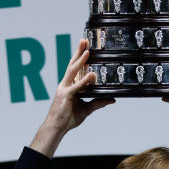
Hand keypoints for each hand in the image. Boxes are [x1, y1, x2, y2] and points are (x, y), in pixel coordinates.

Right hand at [28, 40, 113, 156]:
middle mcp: (66, 84)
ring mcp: (64, 89)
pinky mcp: (66, 96)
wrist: (57, 128)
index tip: (86, 46)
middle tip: (85, 40)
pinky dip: (84, 81)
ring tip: (87, 51)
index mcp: (69, 86)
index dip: (80, 56)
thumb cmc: (67, 118)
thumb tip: (112, 99)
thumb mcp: (87, 109)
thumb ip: (98, 102)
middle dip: (78, 52)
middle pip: (72, 65)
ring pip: (72, 72)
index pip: (75, 68)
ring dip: (80, 61)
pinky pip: (76, 87)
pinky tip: (91, 75)